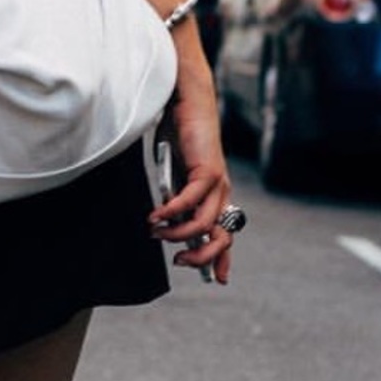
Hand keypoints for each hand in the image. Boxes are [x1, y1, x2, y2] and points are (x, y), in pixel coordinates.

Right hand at [149, 48, 233, 284]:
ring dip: (178, 234)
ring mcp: (217, 182)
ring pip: (205, 224)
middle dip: (201, 257)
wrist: (187, 100)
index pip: (225, 233)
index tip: (217, 280)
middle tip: (178, 262)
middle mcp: (222, 191)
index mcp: (215, 193)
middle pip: (221, 236)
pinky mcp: (207, 170)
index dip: (222, 258)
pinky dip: (172, 212)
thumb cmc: (178, 132)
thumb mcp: (174, 171)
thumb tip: (166, 221)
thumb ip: (174, 195)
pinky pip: (190, 201)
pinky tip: (156, 216)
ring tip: (155, 232)